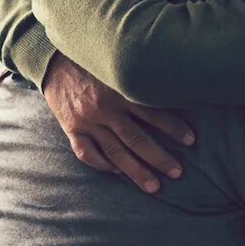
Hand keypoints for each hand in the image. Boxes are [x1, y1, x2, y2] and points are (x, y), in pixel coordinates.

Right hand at [42, 54, 195, 193]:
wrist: (53, 59)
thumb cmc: (92, 60)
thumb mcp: (116, 63)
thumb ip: (138, 78)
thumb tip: (171, 88)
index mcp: (119, 90)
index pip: (153, 113)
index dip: (174, 128)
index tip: (191, 141)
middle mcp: (104, 108)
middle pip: (137, 140)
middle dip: (159, 158)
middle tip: (177, 173)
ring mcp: (87, 121)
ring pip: (115, 152)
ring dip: (136, 171)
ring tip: (154, 186)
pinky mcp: (71, 129)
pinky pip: (87, 154)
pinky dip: (103, 165)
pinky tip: (117, 172)